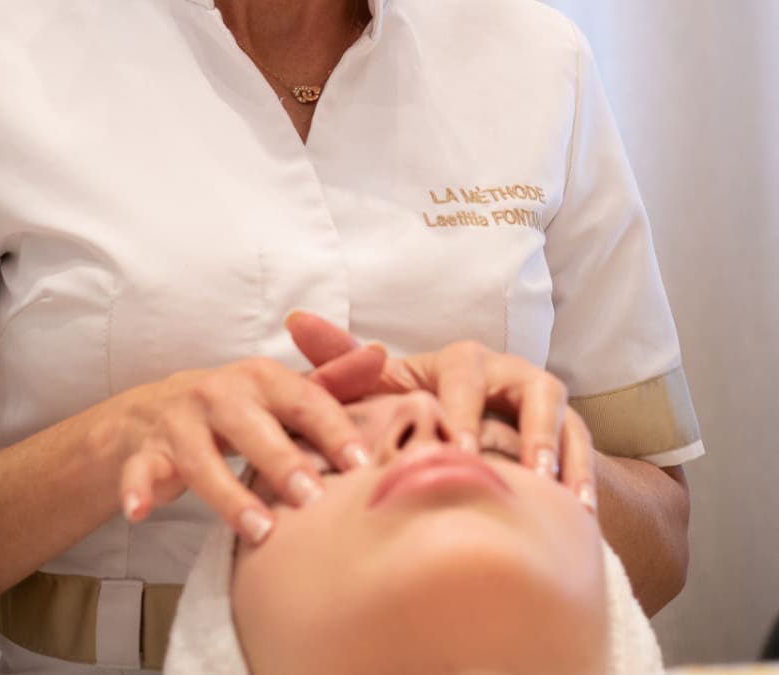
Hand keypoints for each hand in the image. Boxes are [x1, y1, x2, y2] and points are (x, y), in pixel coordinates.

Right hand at [115, 346, 385, 544]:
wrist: (156, 412)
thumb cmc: (237, 408)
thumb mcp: (282, 392)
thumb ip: (332, 381)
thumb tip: (382, 355)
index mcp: (260, 377)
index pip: (303, 400)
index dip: (333, 431)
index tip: (362, 465)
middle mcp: (218, 393)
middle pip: (252, 428)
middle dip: (283, 461)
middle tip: (312, 498)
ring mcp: (179, 422)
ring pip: (201, 459)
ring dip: (229, 495)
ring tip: (259, 530)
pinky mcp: (145, 451)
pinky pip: (140, 470)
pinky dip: (137, 489)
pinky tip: (140, 510)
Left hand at [285, 311, 596, 512]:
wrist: (481, 437)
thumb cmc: (420, 411)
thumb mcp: (383, 388)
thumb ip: (343, 363)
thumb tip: (295, 320)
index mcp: (462, 364)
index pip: (464, 371)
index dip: (462, 405)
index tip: (456, 447)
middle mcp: (508, 375)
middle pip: (526, 385)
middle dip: (519, 426)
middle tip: (505, 468)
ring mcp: (543, 402)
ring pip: (560, 412)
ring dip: (554, 445)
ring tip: (545, 482)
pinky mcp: (572, 430)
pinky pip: (585, 447)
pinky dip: (583, 474)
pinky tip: (578, 509)